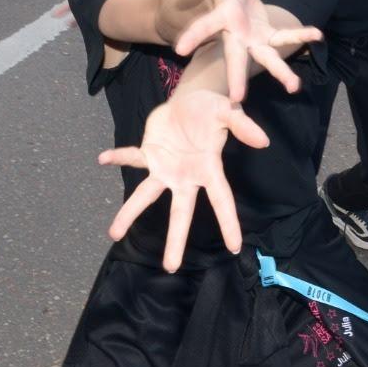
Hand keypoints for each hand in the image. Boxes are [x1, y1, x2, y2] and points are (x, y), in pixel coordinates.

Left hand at [99, 88, 269, 271]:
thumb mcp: (228, 112)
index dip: (228, 222)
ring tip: (114, 233)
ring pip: (146, 195)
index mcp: (208, 169)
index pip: (221, 200)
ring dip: (129, 213)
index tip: (235, 247)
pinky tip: (104, 159)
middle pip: (181, 212)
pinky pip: (132, 157)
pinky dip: (119, 158)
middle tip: (170, 268)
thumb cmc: (211, 110)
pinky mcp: (149, 154)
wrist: (189, 99)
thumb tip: (263, 141)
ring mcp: (165, 168)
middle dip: (175, 239)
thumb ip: (243, 126)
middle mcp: (185, 177)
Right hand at [166, 0, 321, 101]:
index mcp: (221, 18)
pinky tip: (317, 35)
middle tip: (237, 99)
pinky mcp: (269, 35)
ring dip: (280, 72)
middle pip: (235, 57)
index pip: (204, 27)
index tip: (180, 50)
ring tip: (294, 87)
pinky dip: (301, 35)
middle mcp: (236, 35)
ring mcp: (254, 38)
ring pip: (266, 58)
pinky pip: (287, 36)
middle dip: (237, 77)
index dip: (193, 36)